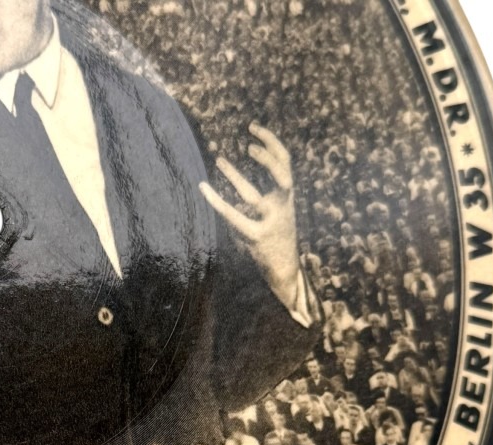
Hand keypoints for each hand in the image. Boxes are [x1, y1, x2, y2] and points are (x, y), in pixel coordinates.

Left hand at [200, 124, 300, 310]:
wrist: (285, 268)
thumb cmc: (278, 234)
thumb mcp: (280, 209)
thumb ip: (271, 190)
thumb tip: (254, 164)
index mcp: (288, 196)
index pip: (285, 162)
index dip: (271, 143)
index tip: (254, 128)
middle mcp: (282, 206)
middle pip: (282, 173)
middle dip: (268, 155)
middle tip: (249, 140)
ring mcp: (269, 222)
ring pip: (252, 195)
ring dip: (235, 176)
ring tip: (220, 159)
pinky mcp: (254, 237)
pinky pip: (233, 216)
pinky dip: (216, 202)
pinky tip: (204, 188)